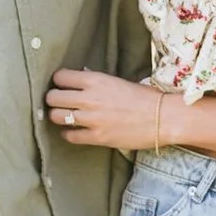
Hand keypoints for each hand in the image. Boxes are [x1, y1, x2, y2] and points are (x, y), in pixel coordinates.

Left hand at [46, 68, 177, 148]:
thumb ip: (95, 82)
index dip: (59, 82)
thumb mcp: (116, 81)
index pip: (60, 77)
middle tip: (59, 102)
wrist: (163, 117)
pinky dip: (69, 134)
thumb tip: (79, 80)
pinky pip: (70, 136)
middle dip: (53, 99)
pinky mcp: (97, 137)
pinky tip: (75, 131)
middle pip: (52, 97)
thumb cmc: (144, 97)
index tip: (62, 85)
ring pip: (56, 117)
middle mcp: (89, 98)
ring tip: (65, 116)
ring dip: (58, 116)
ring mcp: (92, 119)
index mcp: (95, 80)